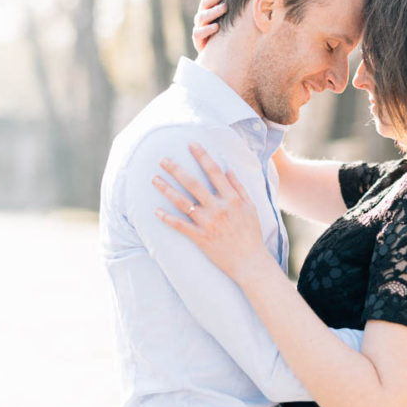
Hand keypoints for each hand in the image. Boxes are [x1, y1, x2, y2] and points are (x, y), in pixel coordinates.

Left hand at [153, 143, 268, 281]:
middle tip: (162, 159)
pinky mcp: (200, 238)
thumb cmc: (251, 234)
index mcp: (232, 199)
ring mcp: (208, 224)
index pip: (214, 172)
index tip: (191, 144)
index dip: (202, 156)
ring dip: (167, 189)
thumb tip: (228, 169)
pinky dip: (167, 218)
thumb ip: (239, 187)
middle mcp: (218, 209)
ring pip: (183, 203)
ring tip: (154, 179)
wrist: (250, 262)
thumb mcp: (251, 207)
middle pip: (193, 184)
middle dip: (177, 169)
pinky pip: (180, 226)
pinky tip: (156, 211)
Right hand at [192, 0, 226, 51]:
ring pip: (201, 16)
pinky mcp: (198, 40)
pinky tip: (216, 26)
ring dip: (213, 11)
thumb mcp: (227, 20)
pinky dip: (207, 29)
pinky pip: (198, 33)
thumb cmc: (224, 35)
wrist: (217, 56)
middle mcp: (202, 17)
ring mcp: (199, 28)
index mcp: (208, 10)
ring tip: (224, 8)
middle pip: (204, 3)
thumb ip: (229, 7)